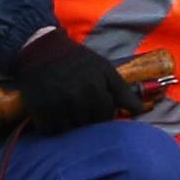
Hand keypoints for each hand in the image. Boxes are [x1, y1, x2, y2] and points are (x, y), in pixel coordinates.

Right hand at [0, 32, 139, 135]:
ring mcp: (57, 104)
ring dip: (68, 123)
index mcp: (95, 88)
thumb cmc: (78, 60)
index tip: (93, 105)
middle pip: (87, 125)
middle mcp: (77, 98)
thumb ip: (123, 91)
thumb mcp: (104, 69)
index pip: (104, 118)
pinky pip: (50, 130)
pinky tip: (51, 112)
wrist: (42, 49)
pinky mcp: (39, 109)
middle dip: (84, 118)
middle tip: (76, 105)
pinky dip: (51, 125)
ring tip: (64, 108)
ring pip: (69, 130)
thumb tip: (140, 111)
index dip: (100, 113)